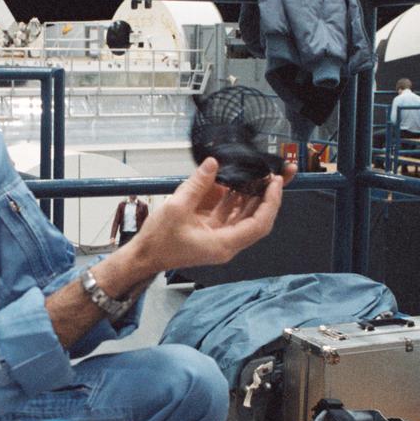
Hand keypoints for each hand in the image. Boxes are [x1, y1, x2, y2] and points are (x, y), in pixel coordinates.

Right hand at [131, 157, 296, 275]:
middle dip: (267, 197)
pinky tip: (237, 183)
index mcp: (223, 244)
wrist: (144, 257)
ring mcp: (220, 239)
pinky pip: (230, 215)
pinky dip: (235, 199)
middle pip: (256, 219)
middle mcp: (226, 244)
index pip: (259, 224)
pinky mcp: (212, 233)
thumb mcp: (176, 208)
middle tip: (274, 174)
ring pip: (245, 216)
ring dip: (252, 196)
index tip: (275, 183)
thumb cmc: (158, 241)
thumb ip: (197, 184)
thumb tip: (213, 163)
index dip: (271, 202)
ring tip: (258, 175)